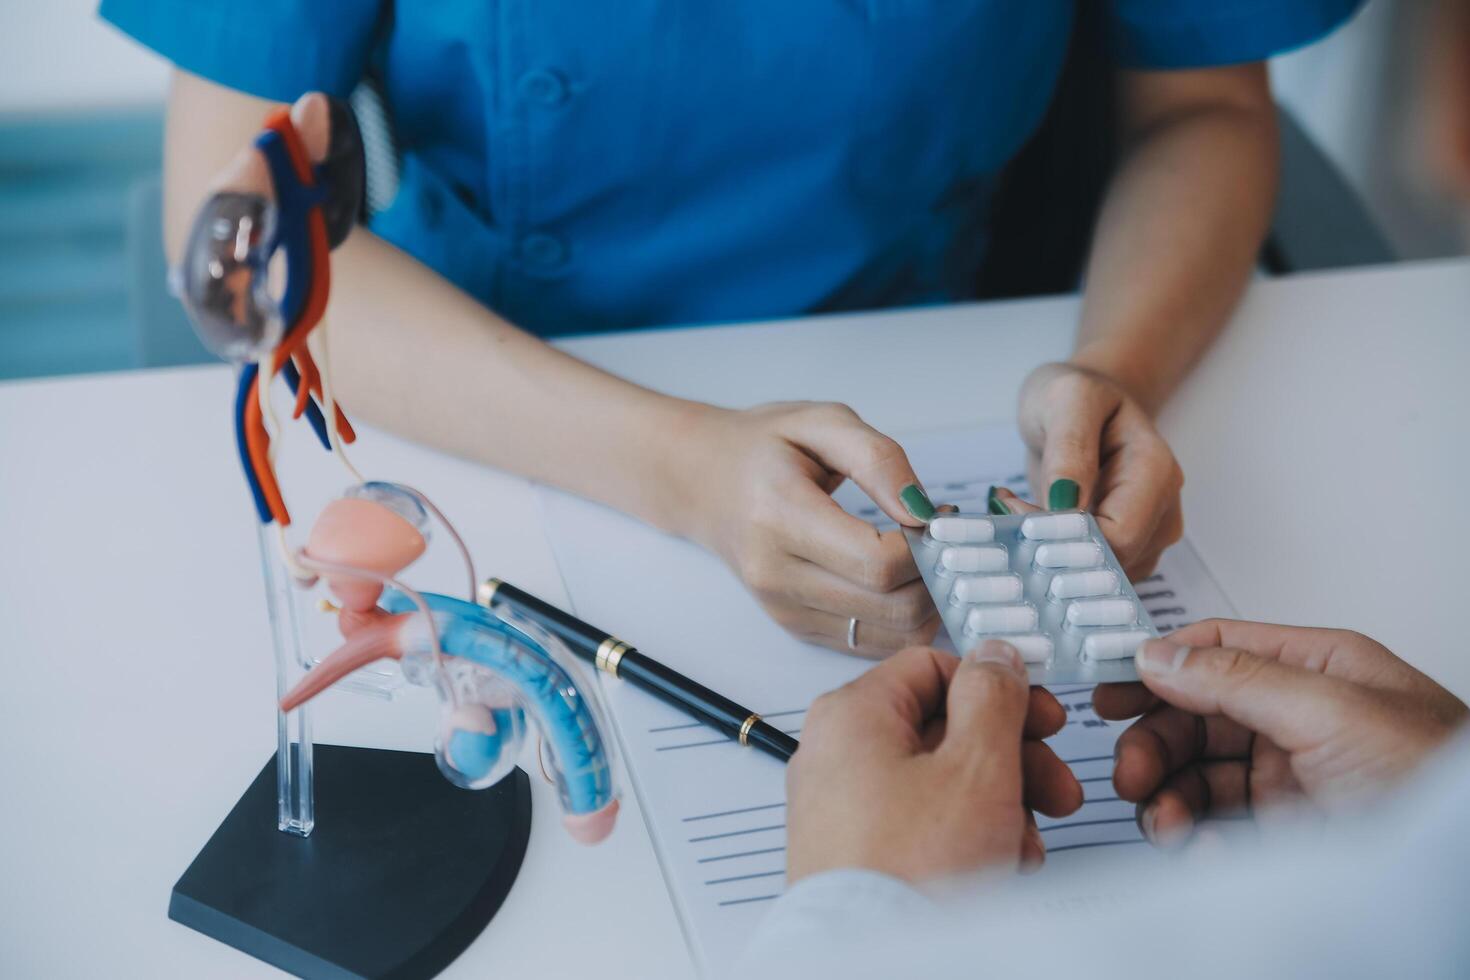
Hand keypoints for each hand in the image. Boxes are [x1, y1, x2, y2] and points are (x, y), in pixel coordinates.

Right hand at [674, 402, 938, 656]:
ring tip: (922, 557)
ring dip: (926, 601)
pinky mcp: (795, 626)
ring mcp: (783, 607)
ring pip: (891, 634)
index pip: (877, 561)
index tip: (940, 518)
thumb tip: (924, 512)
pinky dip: (903, 617)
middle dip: (936, 575)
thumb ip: (879, 460)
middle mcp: (775, 573)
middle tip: (942, 539)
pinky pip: (873, 643)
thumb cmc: (763, 447)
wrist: (701, 481)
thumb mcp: (823, 422)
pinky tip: (899, 579)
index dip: (927, 545)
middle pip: (892, 606)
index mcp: (779, 514)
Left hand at [786, 642, 1082, 883]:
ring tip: (1030, 840)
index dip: (996, 689)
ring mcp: (839, 806)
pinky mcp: (851, 852)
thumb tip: (995, 656)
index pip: (932, 667)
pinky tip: (1000, 863)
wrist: (876, 961)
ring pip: (935, 781)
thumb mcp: (977, 766)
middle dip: (1010, 758)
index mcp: (853, 714)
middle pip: (939, 728)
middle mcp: (835, 753)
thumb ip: (992, 699)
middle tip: (1056, 787)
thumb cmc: (911, 868)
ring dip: (996, 803)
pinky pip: (916, 825)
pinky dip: (963, 836)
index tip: (1041, 717)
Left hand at [1012, 362, 1183, 577]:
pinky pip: (1089, 573)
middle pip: (1110, 563)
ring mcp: (1146, 534)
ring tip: (1017, 507)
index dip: (1066, 538)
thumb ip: (1069, 448)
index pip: (1120, 536)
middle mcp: (1161, 510)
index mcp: (1155, 472)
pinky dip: (1054, 555)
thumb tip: (1066, 504)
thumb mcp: (1068, 401)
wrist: (1083, 404)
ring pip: (1097, 576)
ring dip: (1049, 553)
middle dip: (1052, 548)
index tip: (1015, 511)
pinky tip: (1031, 520)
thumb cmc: (1077, 395)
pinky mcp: (1125, 548)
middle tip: (1006, 510)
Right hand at [1094, 619, 1467, 846]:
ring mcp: (1291, 777)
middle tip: (1131, 774)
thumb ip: (1240, 679)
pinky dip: (1197, 840)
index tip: (1108, 689)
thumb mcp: (1334, 711)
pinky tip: (1201, 849)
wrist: (1467, 873)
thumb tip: (1161, 656)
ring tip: (1164, 822)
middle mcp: (1298, 717)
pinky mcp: (1287, 832)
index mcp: (1315, 668)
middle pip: (1194, 717)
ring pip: (1198, 776)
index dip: (1157, 665)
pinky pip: (1218, 828)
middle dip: (1154, 745)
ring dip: (1168, 799)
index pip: (1216, 649)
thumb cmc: (1439, 778)